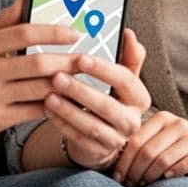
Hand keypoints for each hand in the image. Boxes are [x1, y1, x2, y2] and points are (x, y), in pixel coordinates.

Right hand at [0, 0, 83, 139]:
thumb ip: (3, 20)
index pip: (23, 33)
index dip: (52, 32)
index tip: (73, 33)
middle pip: (36, 64)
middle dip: (66, 62)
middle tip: (85, 59)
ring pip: (38, 90)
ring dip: (64, 85)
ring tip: (80, 80)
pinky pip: (32, 112)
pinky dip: (52, 106)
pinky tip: (64, 100)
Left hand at [43, 29, 149, 168]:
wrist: (104, 135)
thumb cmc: (111, 99)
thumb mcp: (121, 79)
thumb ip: (127, 57)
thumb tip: (129, 34)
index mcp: (139, 98)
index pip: (126, 81)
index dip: (103, 70)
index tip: (81, 58)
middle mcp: (132, 121)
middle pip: (107, 105)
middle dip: (81, 91)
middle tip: (58, 77)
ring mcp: (116, 139)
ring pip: (91, 125)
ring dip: (68, 109)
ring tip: (49, 95)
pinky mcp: (98, 152)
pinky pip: (78, 138)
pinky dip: (61, 123)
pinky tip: (47, 109)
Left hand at [113, 113, 187, 186]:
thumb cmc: (181, 142)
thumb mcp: (163, 136)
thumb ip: (143, 144)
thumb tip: (115, 168)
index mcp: (161, 119)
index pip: (135, 141)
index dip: (123, 162)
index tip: (116, 179)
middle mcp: (176, 124)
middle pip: (148, 151)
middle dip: (135, 172)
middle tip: (129, 186)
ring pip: (165, 159)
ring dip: (151, 176)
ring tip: (143, 186)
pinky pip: (187, 163)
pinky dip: (174, 173)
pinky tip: (166, 180)